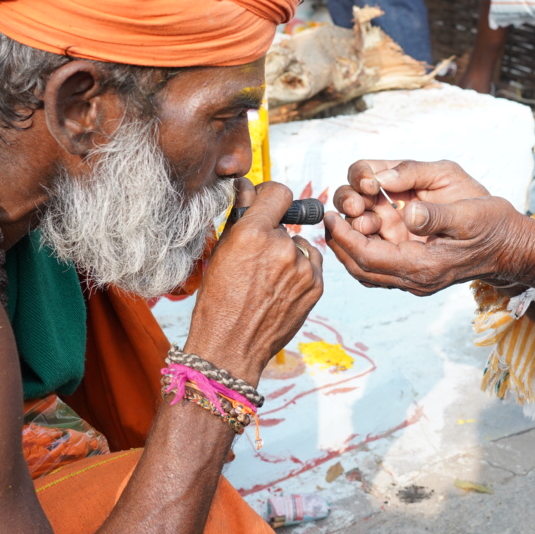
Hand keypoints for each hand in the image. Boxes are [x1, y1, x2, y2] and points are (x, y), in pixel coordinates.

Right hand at [187, 179, 323, 383]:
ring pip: (300, 246)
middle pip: (286, 224)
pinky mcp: (316, 286)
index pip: (279, 192)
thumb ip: (239, 217)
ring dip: (288, 255)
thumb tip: (247, 187)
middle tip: (256, 259)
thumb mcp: (220, 252)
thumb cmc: (218, 301)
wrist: (231, 346)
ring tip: (267, 280)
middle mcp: (282, 247)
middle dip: (273, 234)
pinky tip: (279, 290)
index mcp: (253, 233)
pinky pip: (311, 266)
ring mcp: (303, 268)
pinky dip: (299, 273)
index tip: (267, 205)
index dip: (271, 196)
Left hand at [327, 164, 524, 295]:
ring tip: (340, 219)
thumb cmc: (494, 226)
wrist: (513, 247)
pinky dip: (364, 248)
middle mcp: (415, 279)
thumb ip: (436, 215)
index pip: (367, 258)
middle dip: (339, 243)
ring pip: (367, 270)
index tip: (329, 214)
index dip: (343, 236)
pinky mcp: (418, 273)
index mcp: (424, 266)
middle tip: (327, 216)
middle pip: (360, 269)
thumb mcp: (470, 213)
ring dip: (349, 246)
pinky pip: (380, 266)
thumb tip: (408, 213)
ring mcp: (416, 279)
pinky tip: (361, 227)